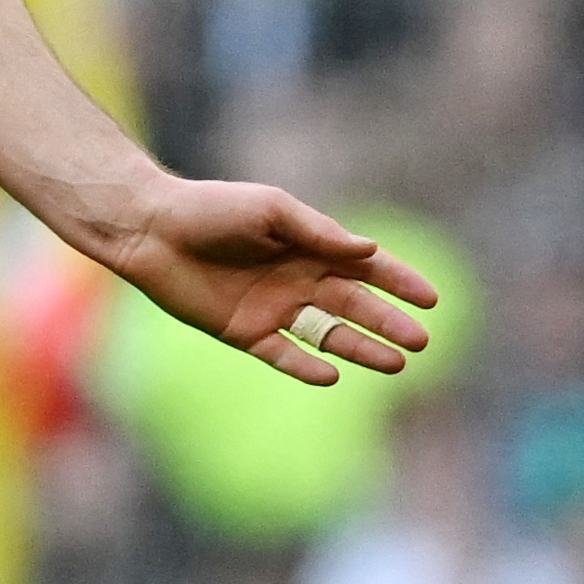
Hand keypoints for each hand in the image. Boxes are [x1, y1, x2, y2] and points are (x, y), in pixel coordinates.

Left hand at [94, 179, 439, 384]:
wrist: (151, 229)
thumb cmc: (211, 208)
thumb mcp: (271, 210)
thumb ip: (319, 233)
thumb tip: (369, 252)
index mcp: (311, 247)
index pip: (367, 269)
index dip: (400, 283)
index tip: (433, 300)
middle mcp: (298, 280)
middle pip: (355, 307)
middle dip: (389, 323)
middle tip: (421, 342)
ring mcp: (273, 308)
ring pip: (328, 334)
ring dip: (360, 349)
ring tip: (395, 364)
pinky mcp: (243, 332)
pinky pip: (282, 354)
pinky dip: (305, 366)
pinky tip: (331, 374)